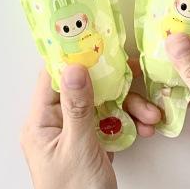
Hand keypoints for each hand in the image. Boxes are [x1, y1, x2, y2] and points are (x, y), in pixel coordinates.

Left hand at [21, 62, 160, 188]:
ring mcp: (75, 136)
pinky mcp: (92, 146)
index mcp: (40, 123)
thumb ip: (77, 106)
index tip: (94, 41)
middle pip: (85, 89)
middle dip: (116, 87)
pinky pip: (111, 124)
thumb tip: (73, 66)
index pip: (52, 77)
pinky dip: (130, 123)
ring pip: (103, 106)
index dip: (72, 57)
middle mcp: (55, 125)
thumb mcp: (78, 147)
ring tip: (149, 114)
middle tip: (136, 80)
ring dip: (129, 107)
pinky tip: (145, 125)